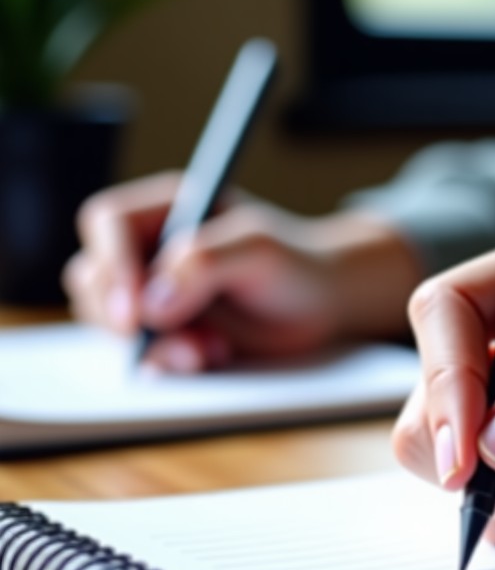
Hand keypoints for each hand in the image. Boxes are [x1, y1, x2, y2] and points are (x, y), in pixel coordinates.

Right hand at [63, 172, 423, 370]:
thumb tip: (151, 303)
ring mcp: (153, 291)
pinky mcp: (165, 329)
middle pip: (94, 276)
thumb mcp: (260, 250)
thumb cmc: (297, 263)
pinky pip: (139, 351)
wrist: (324, 303)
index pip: (108, 222)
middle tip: (181, 345)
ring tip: (212, 352)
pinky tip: (210, 360)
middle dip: (128, 319)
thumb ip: (205, 263)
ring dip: (153, 347)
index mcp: (167, 206)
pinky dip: (166, 364)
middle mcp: (150, 246)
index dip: (112, 264)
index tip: (135, 311)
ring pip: (112, 321)